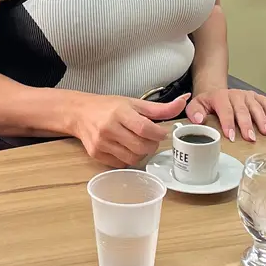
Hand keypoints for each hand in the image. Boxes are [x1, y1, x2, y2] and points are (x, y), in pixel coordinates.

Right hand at [73, 93, 188, 166]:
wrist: (80, 113)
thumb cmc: (109, 106)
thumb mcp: (134, 103)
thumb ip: (160, 108)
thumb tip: (184, 101)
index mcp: (120, 112)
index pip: (145, 128)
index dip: (158, 134)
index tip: (161, 133)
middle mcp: (109, 128)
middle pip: (140, 146)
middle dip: (152, 145)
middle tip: (151, 139)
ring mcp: (101, 143)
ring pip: (132, 158)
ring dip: (142, 154)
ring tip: (139, 143)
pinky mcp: (96, 154)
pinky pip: (121, 164)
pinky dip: (129, 158)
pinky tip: (126, 148)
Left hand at [186, 87, 265, 142]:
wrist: (215, 93)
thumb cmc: (207, 104)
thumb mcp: (196, 106)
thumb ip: (194, 112)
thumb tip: (200, 120)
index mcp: (219, 96)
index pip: (225, 110)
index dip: (228, 123)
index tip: (231, 137)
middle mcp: (234, 94)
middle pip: (242, 110)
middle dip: (247, 124)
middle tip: (251, 138)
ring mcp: (246, 95)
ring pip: (255, 106)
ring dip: (261, 119)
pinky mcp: (255, 96)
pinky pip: (265, 102)